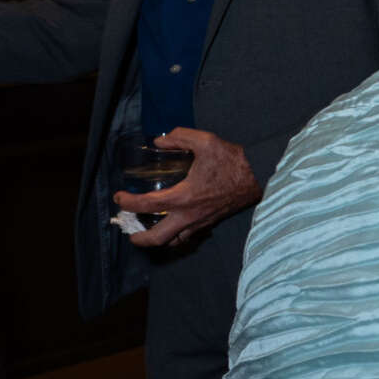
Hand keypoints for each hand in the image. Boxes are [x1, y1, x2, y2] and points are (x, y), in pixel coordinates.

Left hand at [112, 129, 260, 248]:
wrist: (260, 175)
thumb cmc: (233, 160)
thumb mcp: (205, 141)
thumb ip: (179, 137)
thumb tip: (159, 141)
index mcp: (182, 197)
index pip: (145, 206)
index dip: (127, 202)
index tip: (119, 196)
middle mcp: (188, 216)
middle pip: (157, 238)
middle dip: (139, 238)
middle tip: (131, 232)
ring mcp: (201, 222)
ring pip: (174, 241)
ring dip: (158, 239)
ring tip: (150, 230)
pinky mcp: (211, 222)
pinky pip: (188, 236)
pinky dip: (176, 235)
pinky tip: (175, 224)